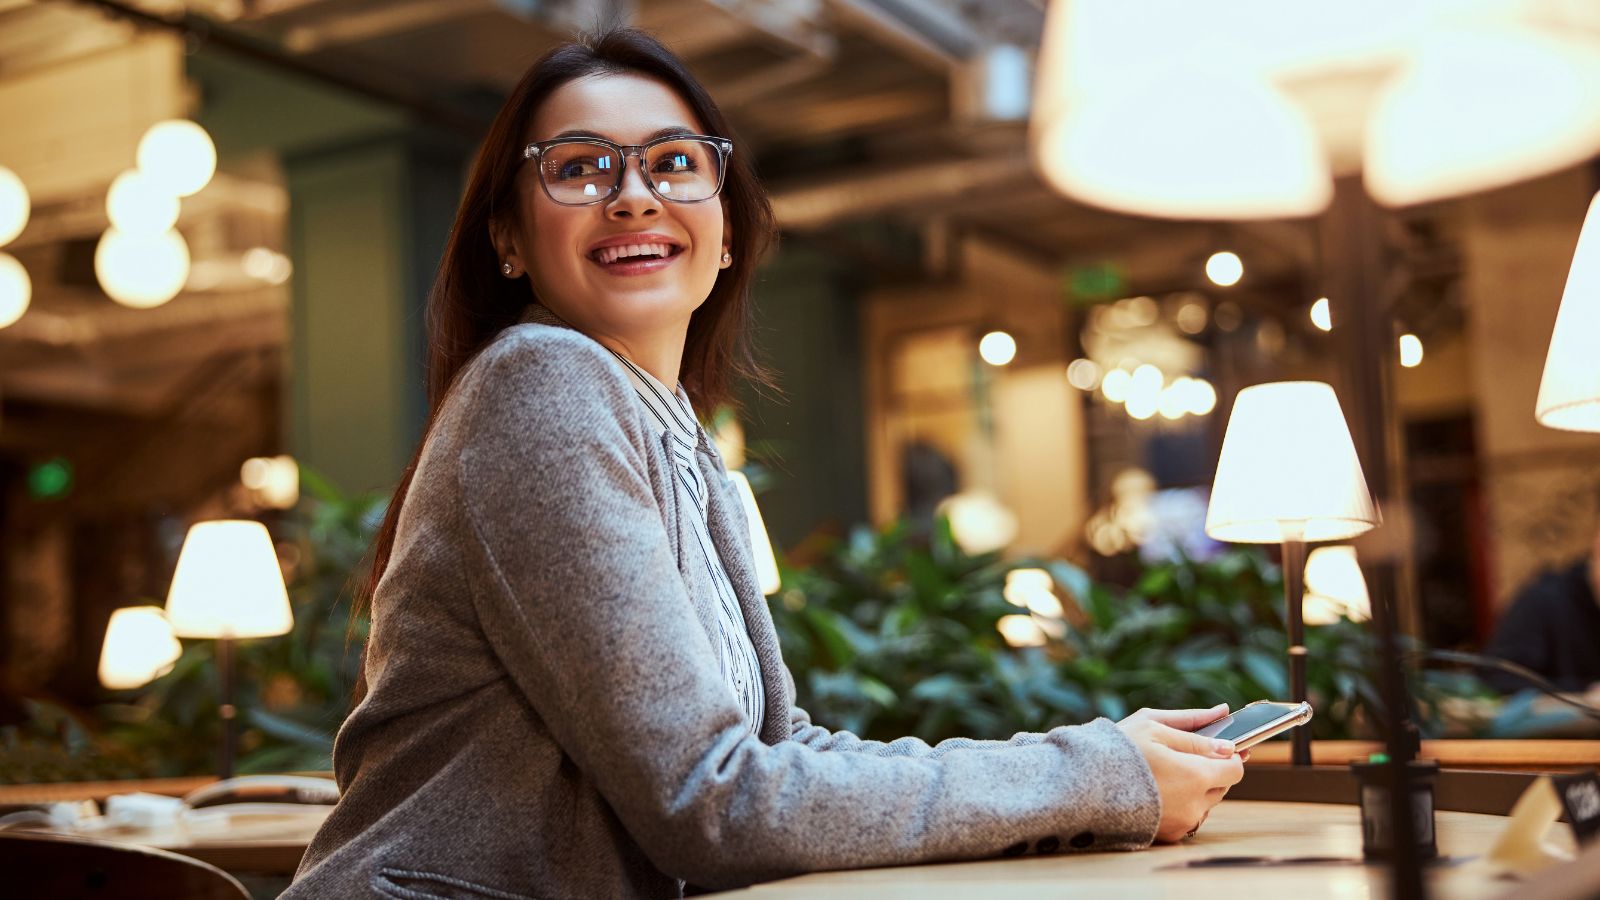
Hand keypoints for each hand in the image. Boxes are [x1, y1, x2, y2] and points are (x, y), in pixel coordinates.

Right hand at [1117, 704, 1246, 842]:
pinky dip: (1180, 804)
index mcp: (1195, 775)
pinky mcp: (1170, 835)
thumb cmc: (1117, 750)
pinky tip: (1157, 791)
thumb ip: (1195, 728)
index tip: (1217, 748)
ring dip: (1195, 788)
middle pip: (1222, 785)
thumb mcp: (1154, 726)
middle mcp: (1195, 804)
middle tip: (1180, 757)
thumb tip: (1225, 725)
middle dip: (1209, 770)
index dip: (1229, 755)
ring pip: (1206, 802)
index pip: (1235, 768)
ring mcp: (1182, 822)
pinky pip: (1188, 816)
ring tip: (1163, 775)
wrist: (1083, 785)